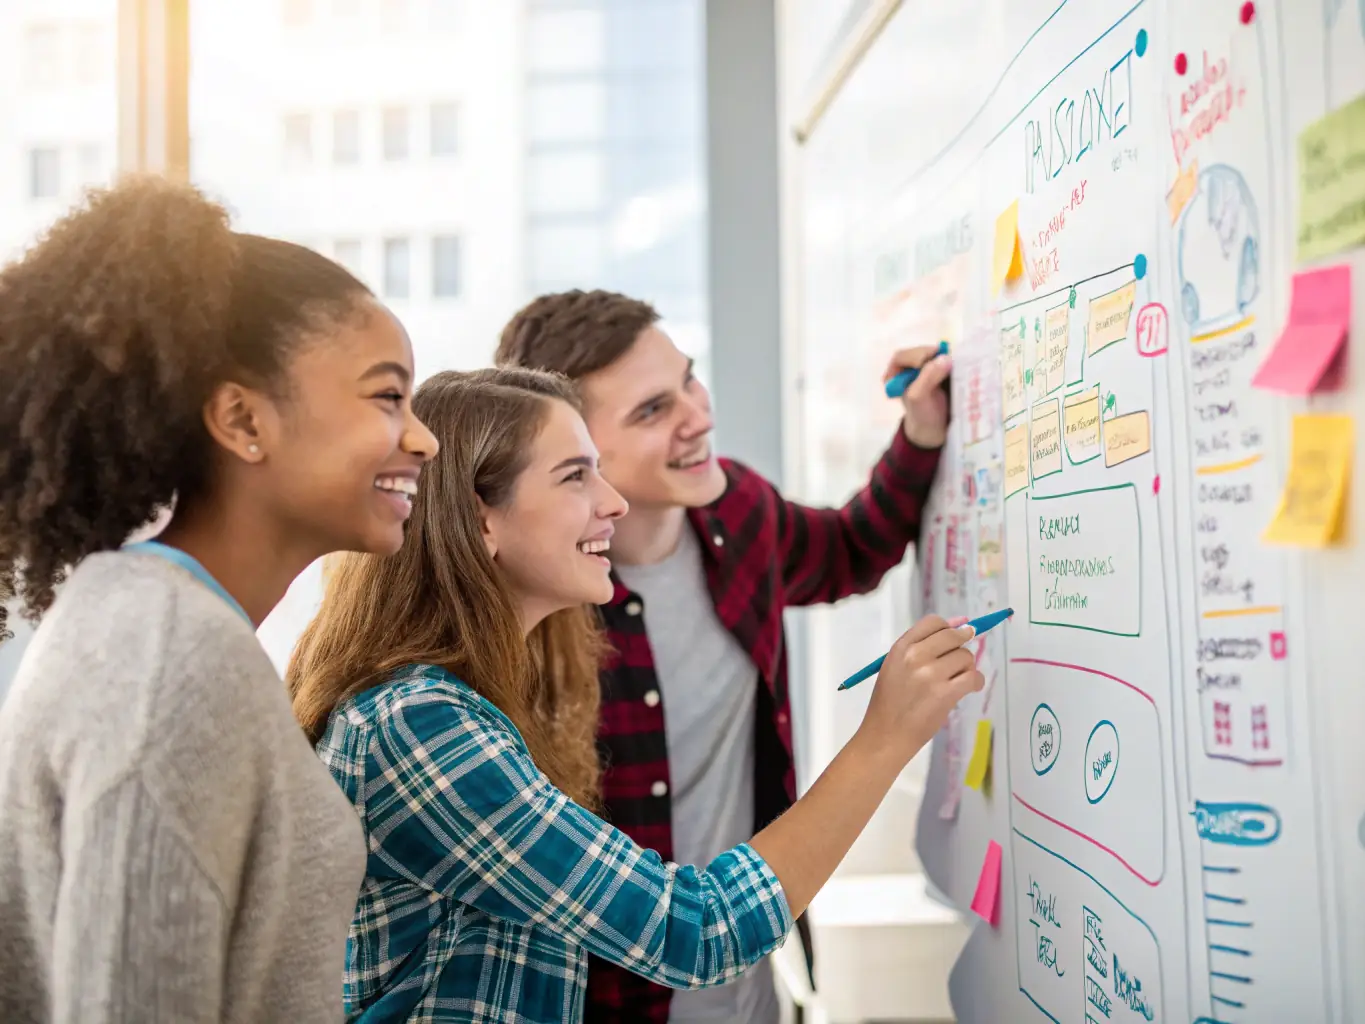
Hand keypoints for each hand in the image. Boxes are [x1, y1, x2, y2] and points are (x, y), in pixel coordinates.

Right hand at [855, 614, 983, 764]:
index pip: (933, 622)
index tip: (957, 633)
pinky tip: (969, 688)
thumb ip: (922, 647)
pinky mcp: (945, 693)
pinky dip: (976, 682)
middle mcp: (916, 656)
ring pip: (965, 657)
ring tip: (957, 681)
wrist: (886, 735)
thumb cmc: (889, 703)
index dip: (949, 627)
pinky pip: (973, 677)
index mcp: (901, 648)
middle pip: (953, 636)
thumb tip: (962, 623)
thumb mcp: (895, 667)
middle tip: (960, 659)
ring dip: (967, 667)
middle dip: (963, 644)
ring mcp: (931, 674)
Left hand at [883, 345, 951, 448]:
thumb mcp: (919, 398)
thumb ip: (927, 377)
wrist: (935, 429)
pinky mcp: (939, 371)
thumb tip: (944, 358)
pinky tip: (959, 368)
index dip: (918, 356)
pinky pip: (945, 361)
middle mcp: (908, 367)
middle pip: (921, 352)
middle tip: (949, 362)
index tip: (933, 362)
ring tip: (955, 366)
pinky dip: (952, 363)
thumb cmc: (922, 415)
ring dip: (946, 359)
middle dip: (935, 356)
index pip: (903, 356)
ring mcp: (924, 368)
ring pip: (934, 355)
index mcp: (895, 373)